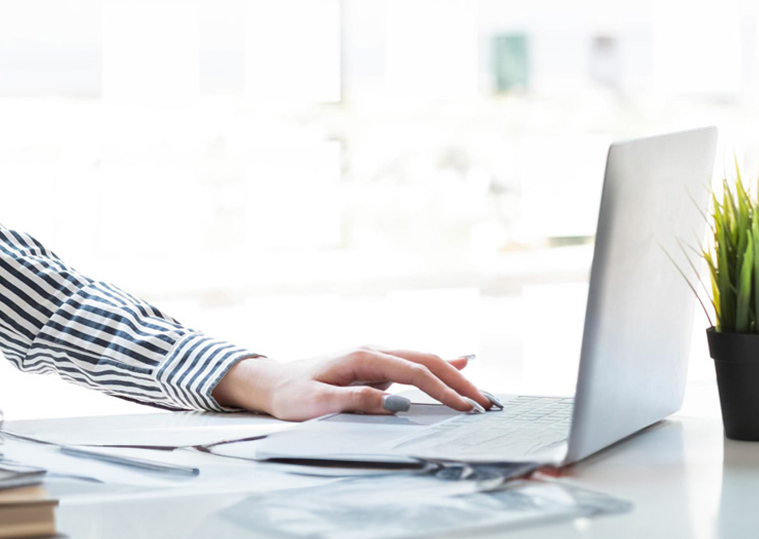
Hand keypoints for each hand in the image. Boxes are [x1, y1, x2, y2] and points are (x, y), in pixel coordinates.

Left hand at [211, 347, 493, 419]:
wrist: (270, 381)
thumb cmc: (290, 393)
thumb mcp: (317, 401)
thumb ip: (357, 401)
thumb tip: (397, 403)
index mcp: (362, 356)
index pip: (413, 372)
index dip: (443, 390)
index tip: (466, 407)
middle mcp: (373, 351)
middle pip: (426, 361)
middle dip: (459, 381)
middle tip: (488, 403)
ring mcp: (375, 357)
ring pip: (423, 361)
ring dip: (453, 376)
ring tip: (482, 394)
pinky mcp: (374, 367)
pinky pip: (413, 364)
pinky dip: (439, 366)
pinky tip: (461, 363)